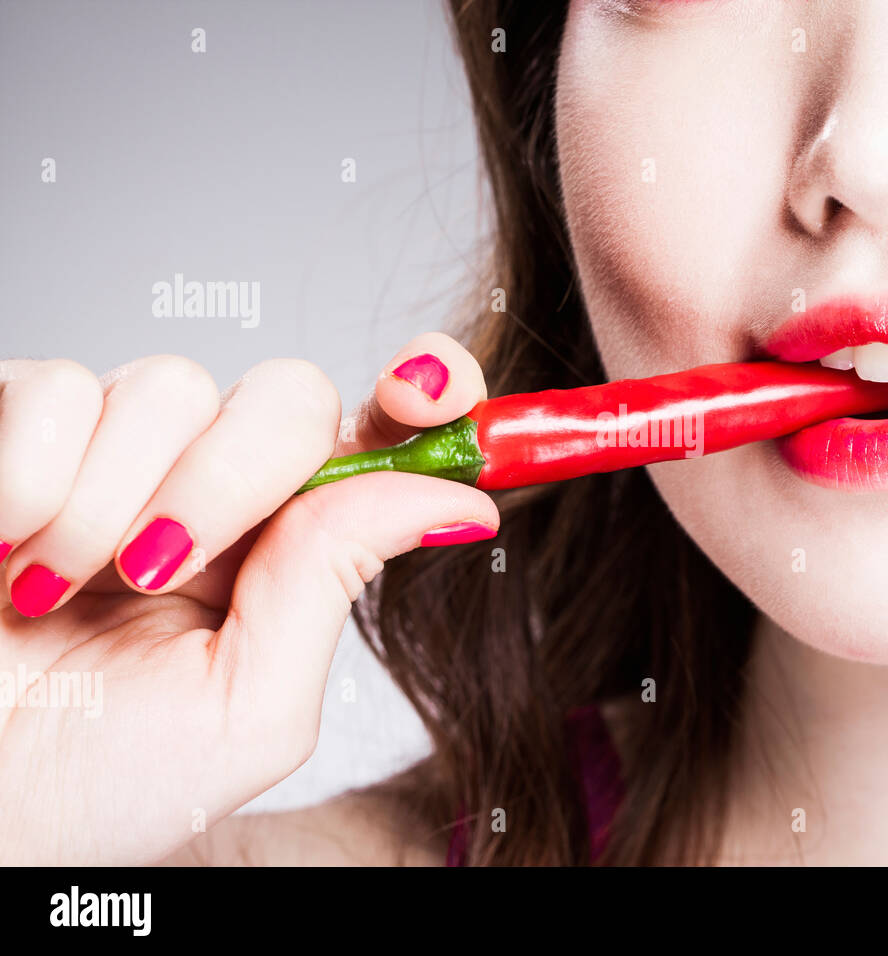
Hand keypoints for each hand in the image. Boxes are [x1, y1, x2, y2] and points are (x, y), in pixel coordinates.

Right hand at [0, 334, 496, 863]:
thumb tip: (458, 500)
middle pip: (287, 396)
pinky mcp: (18, 430)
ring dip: (109, 505)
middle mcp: (213, 484)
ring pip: (168, 384)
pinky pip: (53, 387)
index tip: (427, 395)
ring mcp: (117, 450)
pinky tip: (2, 550)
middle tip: (157, 572)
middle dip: (231, 479)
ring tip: (54, 592)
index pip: (379, 435)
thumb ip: (336, 583)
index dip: (426, 388)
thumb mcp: (250, 709)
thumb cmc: (99, 781)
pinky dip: (29, 477)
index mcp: (286, 548)